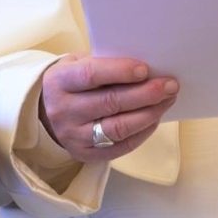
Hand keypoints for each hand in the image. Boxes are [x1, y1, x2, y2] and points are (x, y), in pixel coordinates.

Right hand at [39, 53, 178, 161]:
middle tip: (170, 85)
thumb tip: (147, 68)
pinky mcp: (85, 154)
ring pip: (117, 128)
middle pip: (110, 103)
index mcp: (59, 81)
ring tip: (167, 100)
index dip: (120, 72)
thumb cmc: (74, 82)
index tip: (145, 69)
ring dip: (149, 114)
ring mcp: (73, 136)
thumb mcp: (78, 64)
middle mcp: (63, 111)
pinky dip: (142, 132)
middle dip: (145, 94)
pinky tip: (155, 118)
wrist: (47, 113)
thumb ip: (105, 63)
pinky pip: (120, 146)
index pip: (91, 75)